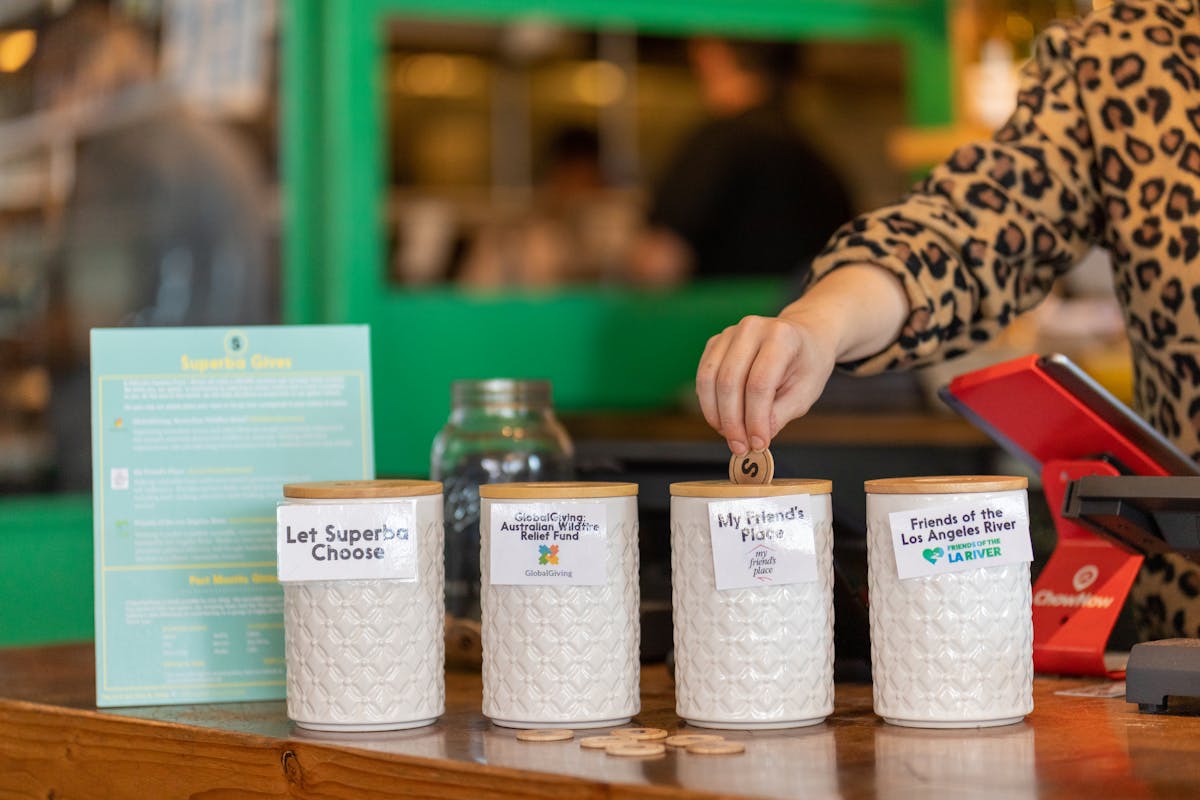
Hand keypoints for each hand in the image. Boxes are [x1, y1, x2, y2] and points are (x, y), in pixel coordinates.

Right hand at [695, 264, 909, 452]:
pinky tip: (722, 419)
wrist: (805, 336)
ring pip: (709, 379)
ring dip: (716, 414)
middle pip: (729, 381)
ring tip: (730, 436)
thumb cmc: (807, 365)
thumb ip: (779, 414)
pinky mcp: (715, 342)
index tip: (759, 444)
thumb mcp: (805, 393)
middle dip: (732, 421)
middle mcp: (752, 328)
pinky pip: (703, 377)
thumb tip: (754, 438)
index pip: (759, 383)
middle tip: (740, 447)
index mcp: (781, 336)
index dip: (755, 419)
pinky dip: (709, 403)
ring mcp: (729, 333)